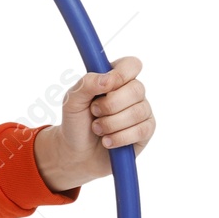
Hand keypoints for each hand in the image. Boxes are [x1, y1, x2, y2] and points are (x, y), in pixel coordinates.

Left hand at [38, 56, 154, 188]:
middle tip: (94, 113)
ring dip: (111, 124)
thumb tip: (108, 78)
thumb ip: (86, 84)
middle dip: (110, 105)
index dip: (121, 74)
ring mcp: (142, 110)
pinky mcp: (146, 130)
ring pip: (138, 112)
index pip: (131, 65)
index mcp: (115, 78)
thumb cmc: (76, 122)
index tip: (105, 87)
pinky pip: (141, 130)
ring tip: (97, 129)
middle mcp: (132, 92)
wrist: (77, 152)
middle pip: (136, 89)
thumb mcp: (72, 101)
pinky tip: (107, 141)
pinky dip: (119, 138)